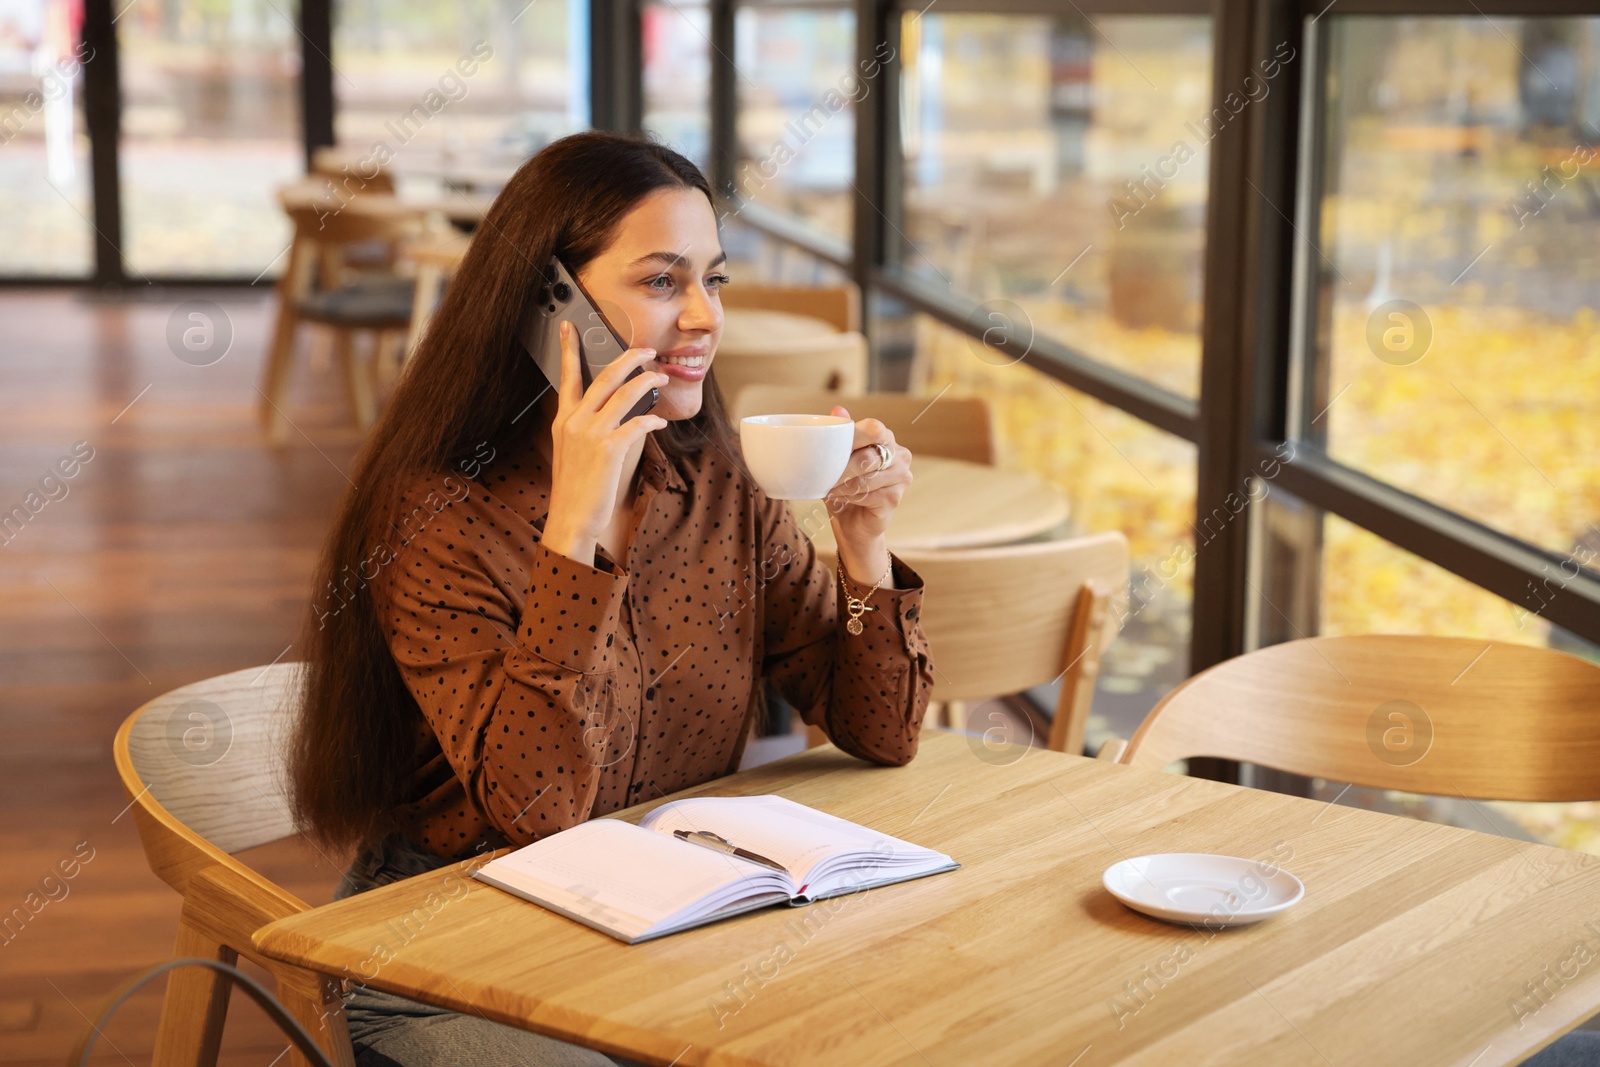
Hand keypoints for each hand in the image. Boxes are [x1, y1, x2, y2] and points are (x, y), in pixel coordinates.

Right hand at [541, 320, 668, 564]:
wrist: (571, 518)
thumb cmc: (574, 487)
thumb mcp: (570, 451)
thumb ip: (583, 427)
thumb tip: (608, 410)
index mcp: (563, 420)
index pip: (567, 376)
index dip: (569, 349)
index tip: (570, 327)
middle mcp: (575, 421)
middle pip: (605, 377)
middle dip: (629, 358)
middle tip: (648, 351)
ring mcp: (591, 434)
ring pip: (625, 394)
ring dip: (648, 382)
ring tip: (662, 378)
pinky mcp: (610, 449)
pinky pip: (638, 423)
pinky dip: (652, 418)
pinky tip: (660, 420)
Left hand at [824, 407, 911, 585]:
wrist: (852, 523)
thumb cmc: (844, 487)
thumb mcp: (837, 459)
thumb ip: (839, 435)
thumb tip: (837, 409)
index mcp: (886, 438)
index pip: (874, 429)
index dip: (853, 436)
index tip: (830, 447)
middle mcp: (900, 454)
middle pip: (869, 455)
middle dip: (843, 467)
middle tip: (824, 475)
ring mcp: (902, 476)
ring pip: (867, 477)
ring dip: (843, 484)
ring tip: (828, 488)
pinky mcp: (896, 497)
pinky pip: (869, 494)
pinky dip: (849, 497)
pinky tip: (839, 499)